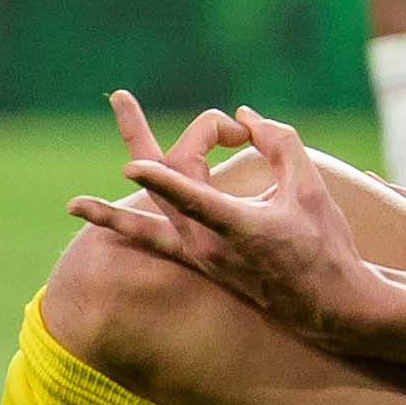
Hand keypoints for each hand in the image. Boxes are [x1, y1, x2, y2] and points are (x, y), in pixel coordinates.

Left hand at [68, 94, 398, 345]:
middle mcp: (207, 245)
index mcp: (236, 227)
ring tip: (76, 195)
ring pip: (149, 213)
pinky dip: (121, 223)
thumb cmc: (325, 245)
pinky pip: (152, 240)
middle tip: (119, 98)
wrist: (329, 307)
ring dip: (119, 191)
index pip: (189, 198)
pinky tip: (88, 212)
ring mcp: (199, 255)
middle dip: (148, 139)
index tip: (131, 164)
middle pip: (166, 183)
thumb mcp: (310, 187)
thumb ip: (280, 142)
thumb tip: (246, 118)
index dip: (161, 178)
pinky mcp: (200, 261)